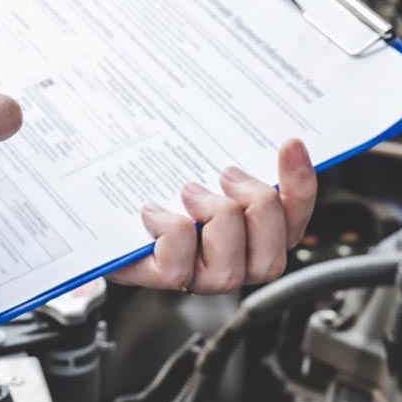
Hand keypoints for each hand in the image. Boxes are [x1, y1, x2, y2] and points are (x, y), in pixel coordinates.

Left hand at [110, 138, 315, 292]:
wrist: (100, 205)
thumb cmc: (155, 179)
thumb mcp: (198, 157)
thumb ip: (230, 150)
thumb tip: (272, 125)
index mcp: (252, 235)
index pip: (294, 222)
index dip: (301, 187)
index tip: (290, 144)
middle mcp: (230, 263)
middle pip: (272, 258)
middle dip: (257, 208)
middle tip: (227, 175)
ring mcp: (195, 276)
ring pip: (229, 270)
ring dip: (214, 220)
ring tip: (190, 191)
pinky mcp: (157, 277)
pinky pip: (177, 267)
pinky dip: (169, 231)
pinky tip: (153, 210)